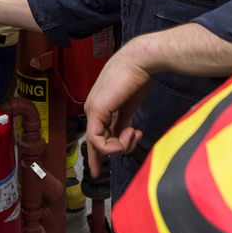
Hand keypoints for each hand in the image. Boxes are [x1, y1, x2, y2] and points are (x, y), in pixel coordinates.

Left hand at [83, 45, 149, 178]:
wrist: (139, 62)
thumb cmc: (136, 79)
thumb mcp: (129, 106)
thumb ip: (124, 122)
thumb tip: (125, 134)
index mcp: (99, 108)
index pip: (95, 136)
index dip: (96, 156)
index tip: (100, 171)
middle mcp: (92, 110)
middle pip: (97, 144)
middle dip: (116, 151)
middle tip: (135, 140)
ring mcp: (92, 110)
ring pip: (98, 145)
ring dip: (120, 147)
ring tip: (134, 133)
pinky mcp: (97, 111)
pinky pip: (98, 140)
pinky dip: (115, 144)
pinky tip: (130, 132)